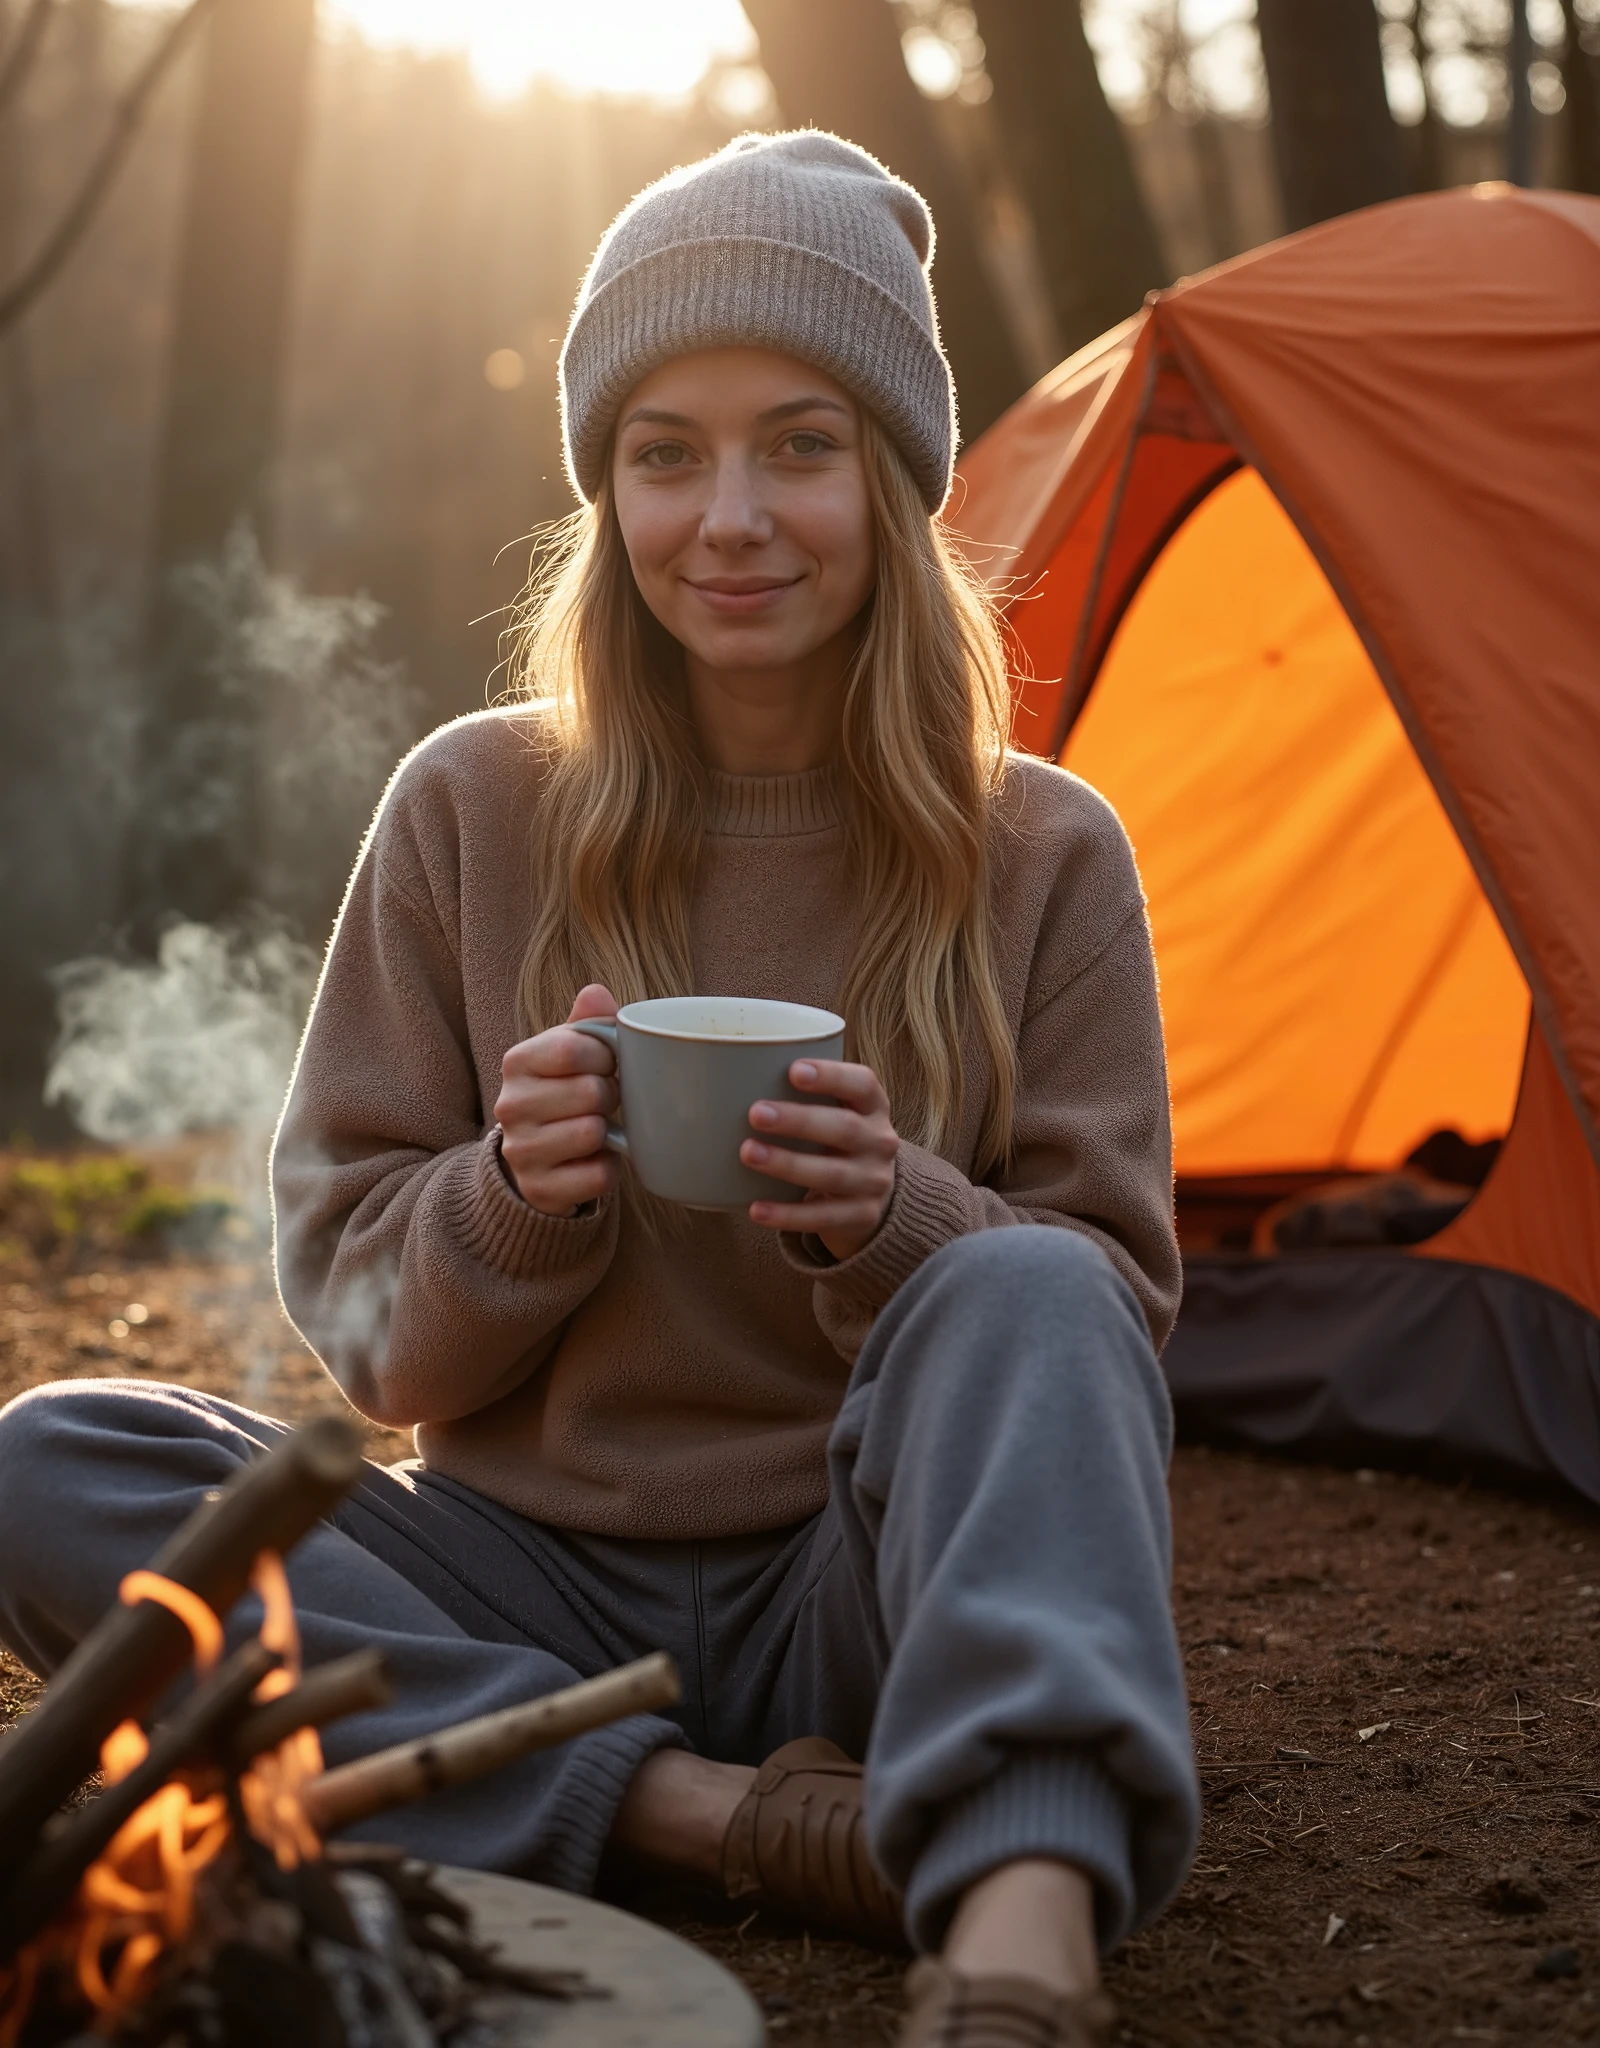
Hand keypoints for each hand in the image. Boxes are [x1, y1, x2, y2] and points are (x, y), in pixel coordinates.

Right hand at [494, 985, 619, 1216]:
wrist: (537, 1159)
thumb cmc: (564, 1094)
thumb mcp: (571, 1053)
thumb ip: (587, 1023)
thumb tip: (596, 992)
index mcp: (517, 1061)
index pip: (576, 1048)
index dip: (607, 1056)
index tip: (608, 1063)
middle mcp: (509, 1105)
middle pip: (591, 1092)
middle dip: (611, 1096)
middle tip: (602, 1102)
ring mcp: (521, 1151)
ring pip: (593, 1132)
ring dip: (609, 1133)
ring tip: (597, 1129)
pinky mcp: (540, 1189)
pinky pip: (599, 1175)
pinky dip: (608, 1168)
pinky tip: (593, 1159)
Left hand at [742, 1059, 898, 1261]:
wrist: (872, 1194)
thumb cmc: (836, 1139)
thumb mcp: (837, 1112)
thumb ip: (802, 1096)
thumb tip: (732, 1079)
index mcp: (873, 1107)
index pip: (862, 1084)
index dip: (831, 1076)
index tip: (793, 1070)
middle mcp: (880, 1142)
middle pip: (845, 1128)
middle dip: (799, 1121)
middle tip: (756, 1113)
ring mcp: (873, 1182)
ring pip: (832, 1174)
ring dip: (788, 1164)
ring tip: (749, 1153)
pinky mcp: (861, 1216)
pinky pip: (822, 1217)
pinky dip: (787, 1214)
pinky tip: (756, 1208)